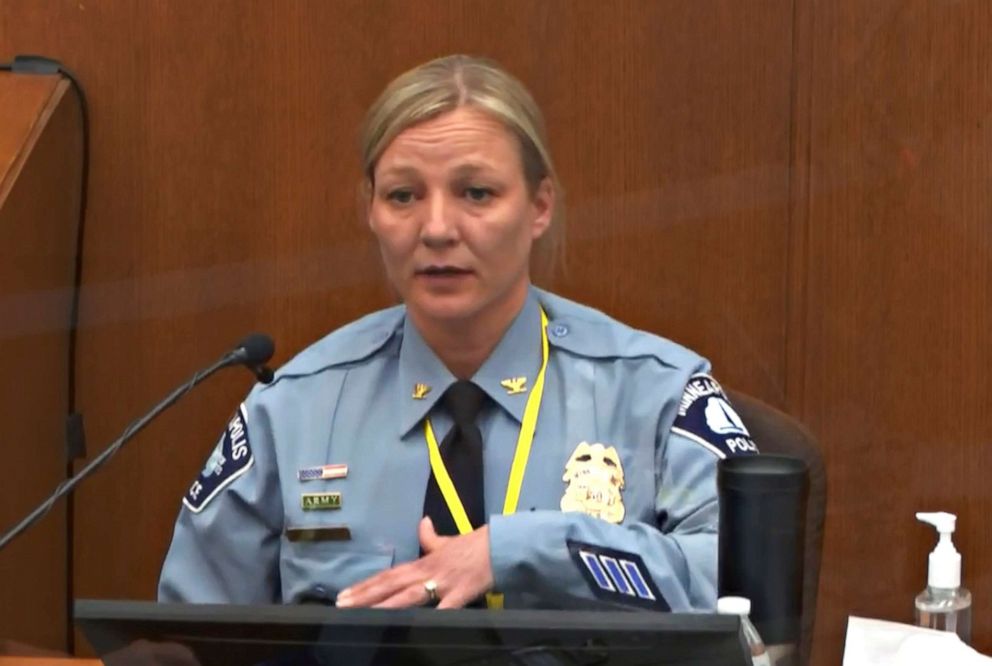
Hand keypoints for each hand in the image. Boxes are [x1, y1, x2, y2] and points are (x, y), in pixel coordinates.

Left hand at [335, 517, 492, 608]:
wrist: (499, 545)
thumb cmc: (473, 546)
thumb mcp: (448, 541)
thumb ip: (431, 538)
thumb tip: (422, 523)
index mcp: (422, 563)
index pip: (388, 575)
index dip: (366, 584)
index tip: (344, 593)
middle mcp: (426, 573)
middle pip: (391, 585)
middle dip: (365, 595)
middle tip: (341, 604)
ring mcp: (442, 584)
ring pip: (408, 596)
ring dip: (385, 605)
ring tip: (363, 613)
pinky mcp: (460, 594)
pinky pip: (443, 608)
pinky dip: (431, 616)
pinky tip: (416, 627)